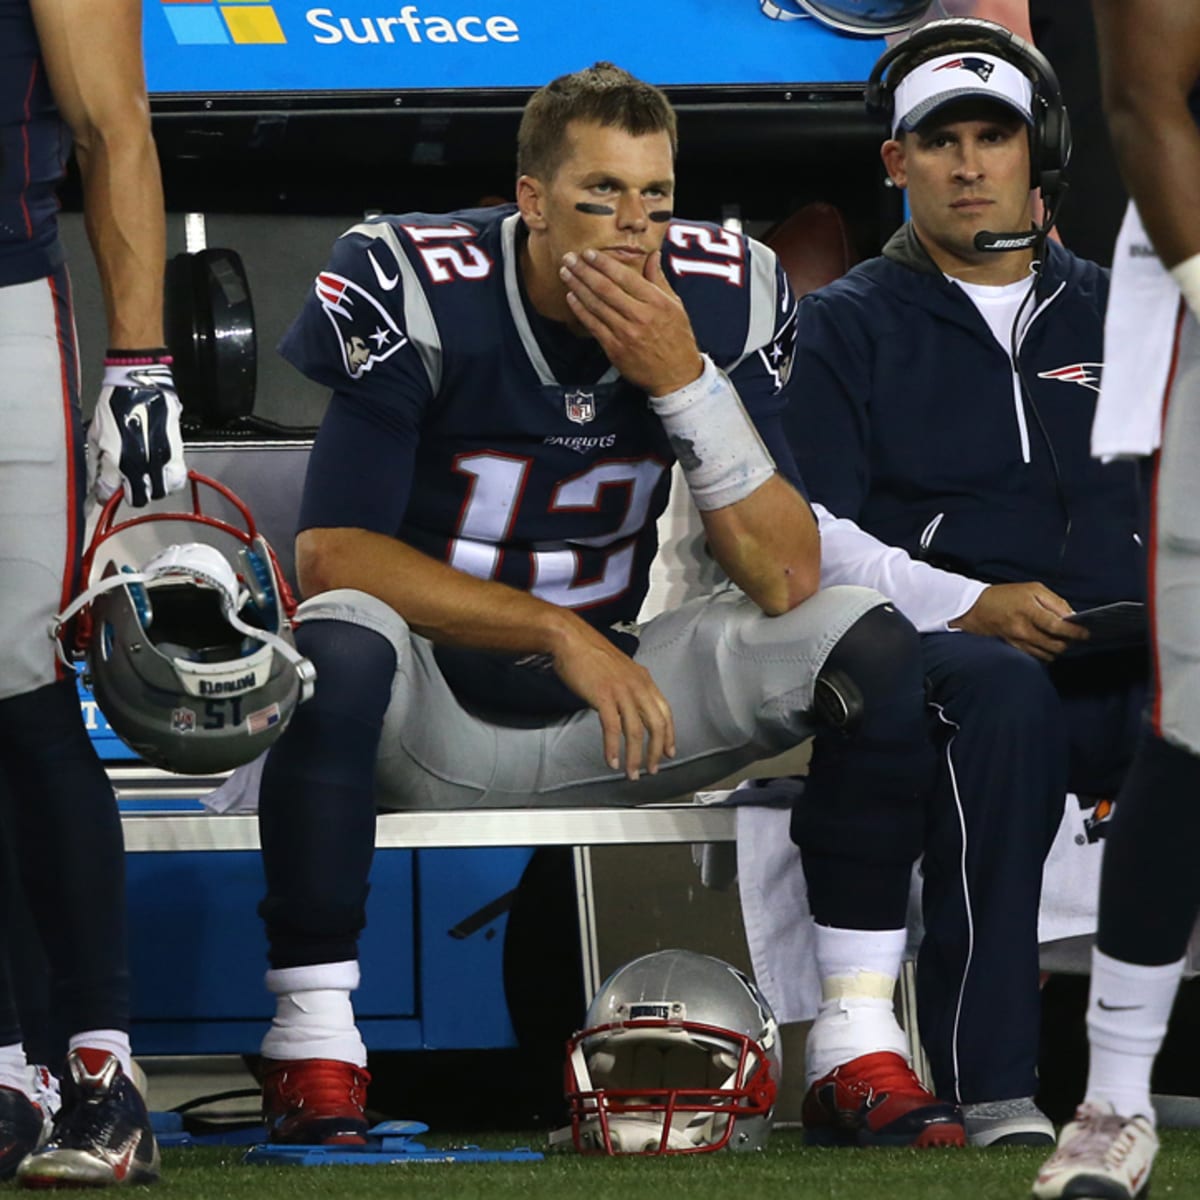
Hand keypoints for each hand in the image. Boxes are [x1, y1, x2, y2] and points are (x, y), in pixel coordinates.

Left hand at [88, 359, 186, 506]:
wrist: (141, 384)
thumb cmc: (116, 403)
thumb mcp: (96, 434)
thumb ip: (95, 463)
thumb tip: (95, 483)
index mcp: (116, 461)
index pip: (108, 494)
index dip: (104, 494)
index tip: (105, 491)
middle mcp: (140, 465)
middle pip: (138, 499)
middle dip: (130, 495)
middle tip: (126, 485)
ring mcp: (160, 460)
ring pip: (159, 493)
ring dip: (151, 489)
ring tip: (145, 478)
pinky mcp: (176, 453)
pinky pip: (177, 480)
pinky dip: (170, 481)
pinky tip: (161, 472)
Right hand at [551, 618, 675, 779]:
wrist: (570, 638)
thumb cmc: (589, 653)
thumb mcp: (618, 670)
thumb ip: (627, 689)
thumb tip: (625, 710)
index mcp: (643, 679)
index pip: (665, 712)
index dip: (669, 735)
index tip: (668, 752)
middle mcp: (637, 685)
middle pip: (656, 725)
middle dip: (655, 752)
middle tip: (652, 769)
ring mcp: (621, 691)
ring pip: (636, 731)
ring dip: (635, 757)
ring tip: (631, 773)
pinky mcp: (603, 696)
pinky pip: (613, 728)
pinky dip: (613, 748)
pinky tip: (611, 760)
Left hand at [559, 248, 703, 394]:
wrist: (676, 376)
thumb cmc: (677, 339)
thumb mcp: (675, 306)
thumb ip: (659, 280)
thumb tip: (653, 255)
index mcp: (656, 302)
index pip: (624, 276)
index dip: (603, 263)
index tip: (588, 253)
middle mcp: (640, 316)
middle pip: (605, 288)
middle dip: (583, 271)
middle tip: (568, 258)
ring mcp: (626, 333)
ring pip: (595, 305)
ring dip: (577, 287)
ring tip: (565, 274)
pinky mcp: (615, 349)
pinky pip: (593, 325)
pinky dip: (580, 310)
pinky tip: (571, 297)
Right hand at [950, 581, 1089, 660]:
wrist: (976, 608)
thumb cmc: (1006, 595)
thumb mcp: (1032, 589)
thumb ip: (1055, 602)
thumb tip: (1072, 616)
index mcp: (1029, 611)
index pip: (1057, 627)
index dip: (1074, 632)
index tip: (1086, 634)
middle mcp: (1023, 629)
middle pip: (1055, 645)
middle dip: (1068, 642)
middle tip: (1074, 636)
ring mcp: (1018, 641)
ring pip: (1047, 654)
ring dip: (1058, 649)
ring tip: (1061, 640)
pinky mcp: (1014, 648)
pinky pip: (1037, 656)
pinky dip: (1046, 653)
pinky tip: (1048, 644)